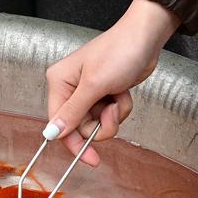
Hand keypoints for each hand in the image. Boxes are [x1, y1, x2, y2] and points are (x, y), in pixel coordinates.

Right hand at [45, 0, 181, 166]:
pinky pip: (108, 115)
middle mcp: (70, 88)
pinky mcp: (104, 93)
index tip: (91, 159)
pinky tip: (123, 92)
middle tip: (112, 112)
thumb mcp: (94, 85)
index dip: (74, 143)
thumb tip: (51, 134)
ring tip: (118, 98)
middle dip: (100, 124)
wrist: (145, 38)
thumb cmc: (118, 52)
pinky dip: (119, 108)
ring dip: (112, 116)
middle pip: (79, 126)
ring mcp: (88, 92)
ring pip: (96, 123)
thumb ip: (73, 112)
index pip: (59, 124)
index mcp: (59, 82)